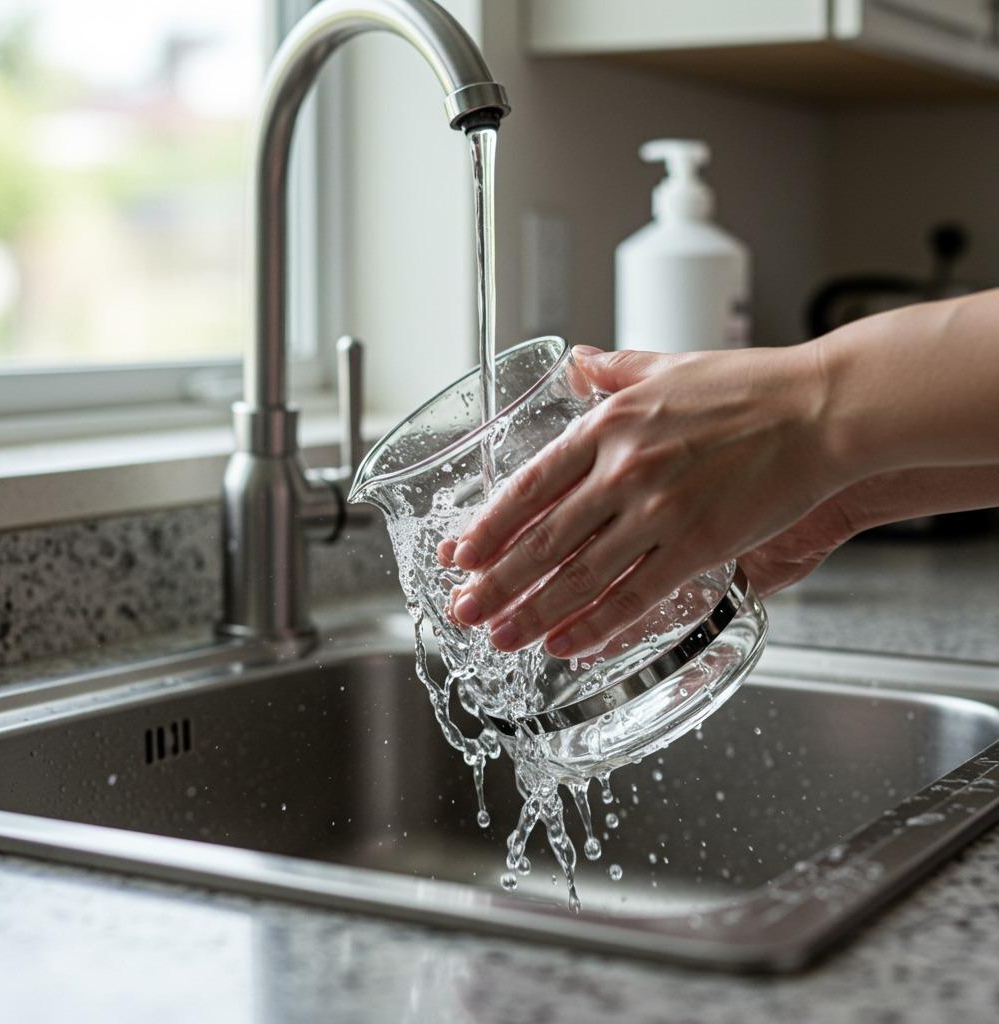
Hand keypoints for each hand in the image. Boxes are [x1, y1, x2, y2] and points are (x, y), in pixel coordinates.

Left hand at [447, 343, 845, 657]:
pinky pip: (635, 596)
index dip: (490, 525)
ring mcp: (659, 512)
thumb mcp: (666, 366)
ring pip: (580, 575)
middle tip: (463, 611)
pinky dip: (596, 625)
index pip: (530, 485)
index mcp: (609, 426)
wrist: (821, 408)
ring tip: (500, 638)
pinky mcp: (698, 546)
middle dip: (497, 581)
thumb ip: (614, 371)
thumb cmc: (750, 387)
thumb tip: (578, 362)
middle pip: (543, 538)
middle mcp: (624, 471)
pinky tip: (566, 644)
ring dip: (533, 612)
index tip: (460, 555)